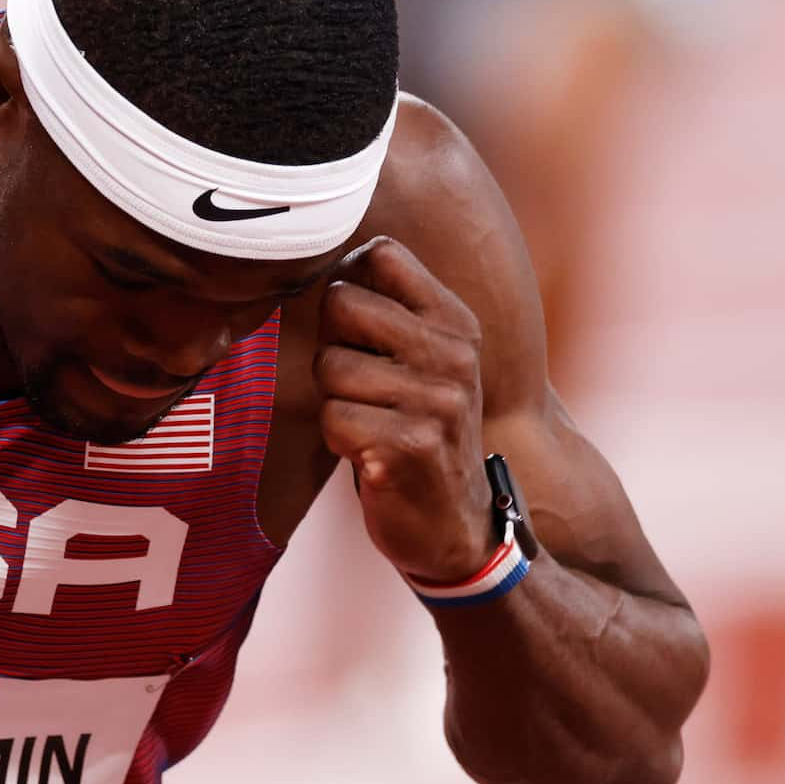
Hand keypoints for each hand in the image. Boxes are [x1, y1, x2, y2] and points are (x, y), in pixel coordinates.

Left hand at [314, 237, 494, 584]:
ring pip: (330, 366)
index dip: (345, 284)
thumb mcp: (424, 364)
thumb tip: (328, 265)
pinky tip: (369, 455)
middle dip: (332, 347)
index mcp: (456, 322)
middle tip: (359, 389)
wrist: (456, 527)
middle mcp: (454, 354)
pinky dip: (337, 441)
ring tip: (370, 425)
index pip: (383, 255)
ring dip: (335, 402)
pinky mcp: (411, 444)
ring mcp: (437, 399)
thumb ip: (390, 315)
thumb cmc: (419, 435)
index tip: (351, 325)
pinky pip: (333, 418)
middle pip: (342, 303)